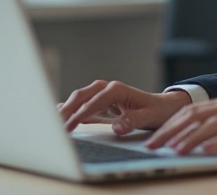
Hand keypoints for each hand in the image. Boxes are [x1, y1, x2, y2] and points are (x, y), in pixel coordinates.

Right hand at [57, 80, 190, 133]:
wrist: (163, 106)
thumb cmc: (157, 110)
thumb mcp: (149, 117)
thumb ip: (132, 121)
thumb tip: (117, 127)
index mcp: (117, 90)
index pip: (93, 102)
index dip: (80, 113)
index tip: (68, 126)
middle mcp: (107, 89)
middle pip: (81, 96)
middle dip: (66, 109)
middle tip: (53, 125)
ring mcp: (102, 95)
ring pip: (78, 99)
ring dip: (66, 110)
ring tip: (52, 124)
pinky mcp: (100, 103)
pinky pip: (82, 105)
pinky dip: (70, 109)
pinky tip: (58, 115)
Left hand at [144, 95, 216, 154]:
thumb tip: (194, 139)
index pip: (191, 111)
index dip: (169, 124)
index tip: (153, 138)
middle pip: (195, 115)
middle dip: (171, 130)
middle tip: (153, 145)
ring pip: (211, 125)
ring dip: (190, 138)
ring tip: (174, 150)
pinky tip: (205, 151)